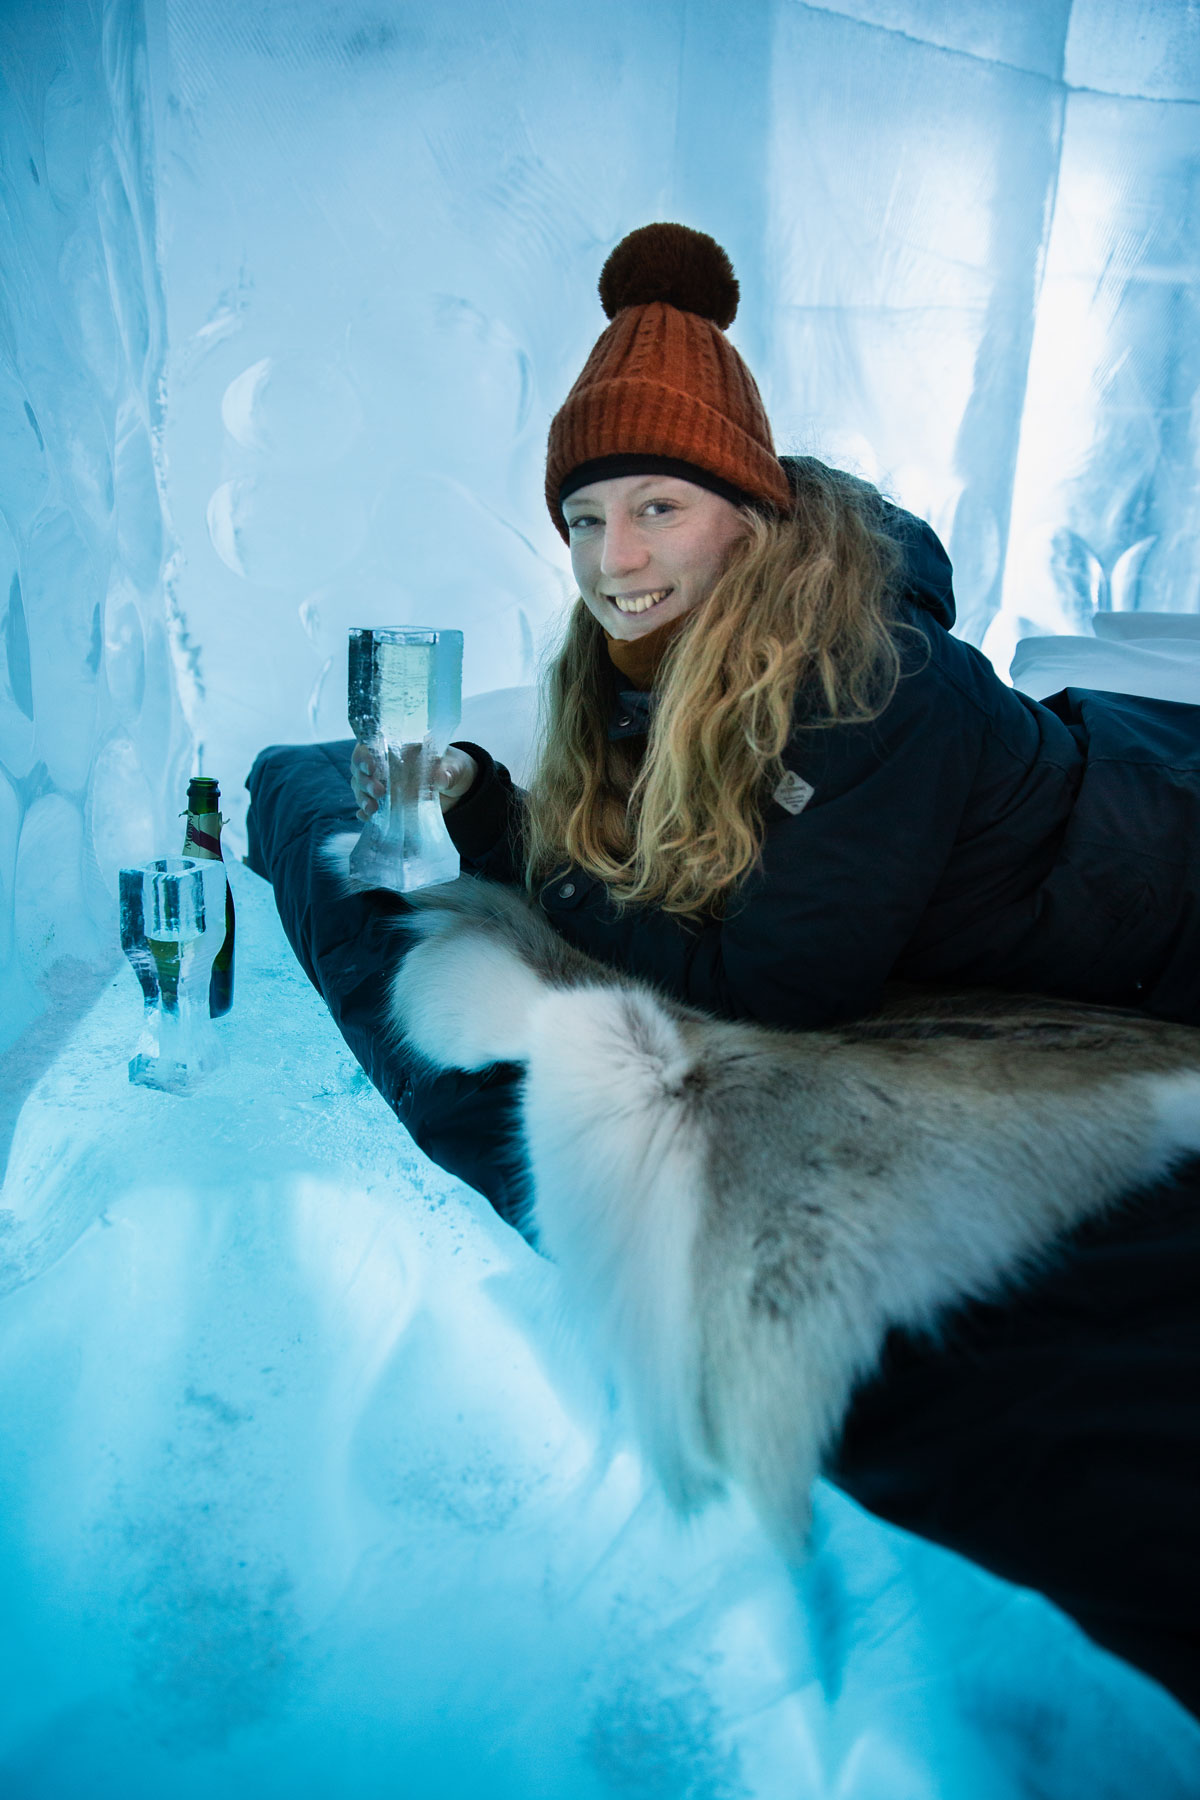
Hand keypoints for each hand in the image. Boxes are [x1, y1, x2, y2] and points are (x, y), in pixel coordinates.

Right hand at [351, 744, 478, 818]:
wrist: (455, 786)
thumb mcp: (453, 766)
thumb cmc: (450, 766)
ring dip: (363, 798)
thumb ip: (447, 771)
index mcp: (395, 747)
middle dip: (365, 781)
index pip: (369, 746)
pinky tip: (365, 816)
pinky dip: (364, 811)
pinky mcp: (386, 801)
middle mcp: (383, 764)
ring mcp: (383, 783)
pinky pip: (368, 805)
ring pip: (360, 788)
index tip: (371, 767)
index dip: (364, 756)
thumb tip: (441, 779)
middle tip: (379, 791)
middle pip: (360, 769)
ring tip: (372, 808)